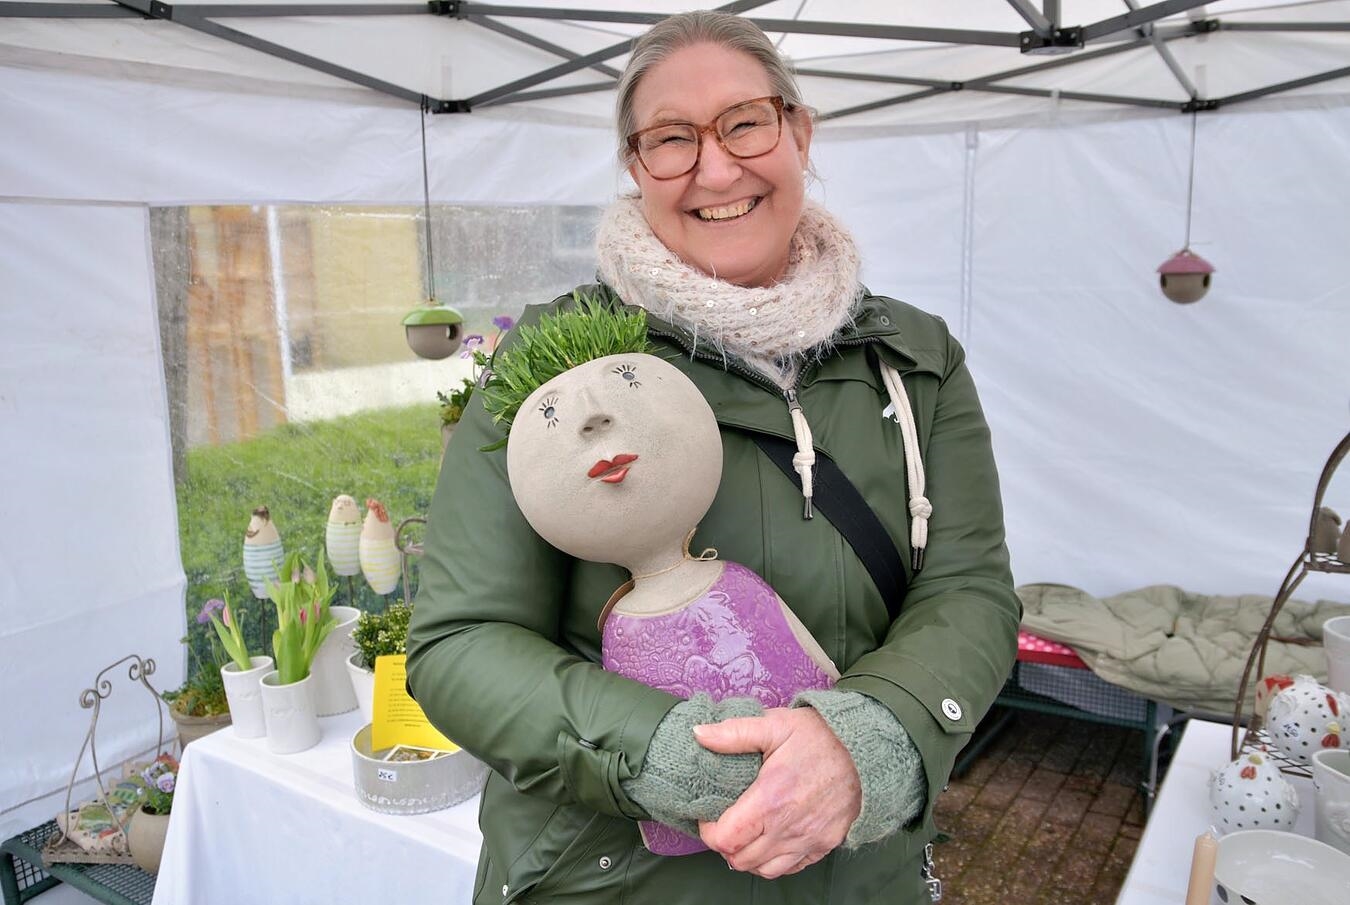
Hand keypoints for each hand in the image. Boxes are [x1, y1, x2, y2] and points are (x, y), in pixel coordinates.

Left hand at [694, 706, 860, 878]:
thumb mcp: (775, 724)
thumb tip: (698, 733)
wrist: (867, 749)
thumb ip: (734, 733)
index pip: (724, 838)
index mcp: (770, 799)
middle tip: (725, 821)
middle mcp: (788, 827)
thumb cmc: (821, 736)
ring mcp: (808, 840)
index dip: (708, 830)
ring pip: (764, 869)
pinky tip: (771, 840)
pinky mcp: (825, 844)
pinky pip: (791, 868)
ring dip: (748, 856)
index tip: (709, 813)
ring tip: (746, 833)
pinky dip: (774, 861)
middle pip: (740, 859)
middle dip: (724, 844)